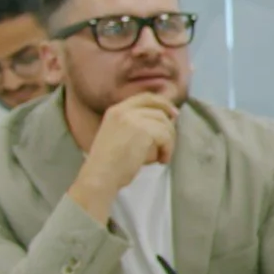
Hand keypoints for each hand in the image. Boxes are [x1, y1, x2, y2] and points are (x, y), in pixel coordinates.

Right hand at [69, 94, 177, 222]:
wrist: (100, 176)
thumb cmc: (109, 163)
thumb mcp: (118, 136)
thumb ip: (136, 125)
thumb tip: (166, 120)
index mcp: (115, 111)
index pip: (145, 97)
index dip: (162, 103)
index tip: (173, 113)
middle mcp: (123, 111)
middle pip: (158, 108)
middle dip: (169, 123)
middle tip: (172, 137)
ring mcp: (132, 119)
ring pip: (164, 123)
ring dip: (169, 141)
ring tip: (163, 156)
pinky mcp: (143, 131)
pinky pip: (166, 136)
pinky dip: (168, 149)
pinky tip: (162, 160)